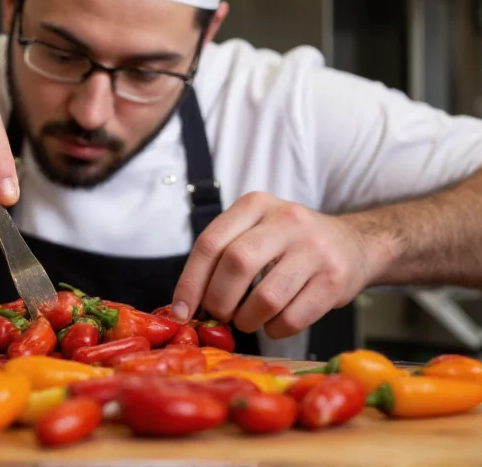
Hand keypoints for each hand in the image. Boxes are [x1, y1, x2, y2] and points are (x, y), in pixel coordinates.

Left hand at [171, 192, 377, 338]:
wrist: (354, 244)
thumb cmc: (290, 243)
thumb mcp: (255, 231)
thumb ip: (222, 257)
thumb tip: (185, 305)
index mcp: (255, 205)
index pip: (211, 243)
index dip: (191, 281)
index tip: (181, 311)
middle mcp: (286, 220)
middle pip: (236, 265)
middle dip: (219, 301)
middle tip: (219, 316)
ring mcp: (314, 248)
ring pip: (266, 297)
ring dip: (248, 320)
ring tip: (247, 321)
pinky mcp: (335, 279)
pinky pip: (293, 317)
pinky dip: (275, 330)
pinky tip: (274, 324)